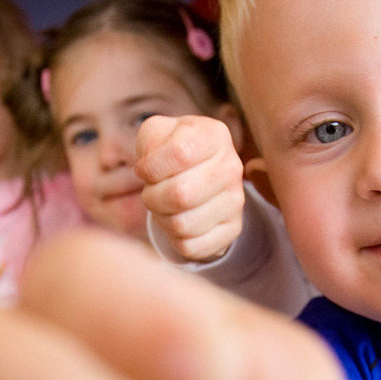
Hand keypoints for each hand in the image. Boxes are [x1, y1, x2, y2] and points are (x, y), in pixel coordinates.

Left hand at [136, 115, 246, 262]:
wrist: (198, 174)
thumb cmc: (170, 152)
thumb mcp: (157, 133)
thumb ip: (149, 139)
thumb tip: (150, 168)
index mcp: (213, 135)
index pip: (179, 153)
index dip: (150, 167)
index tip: (144, 170)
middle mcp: (231, 166)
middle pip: (179, 194)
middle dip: (151, 197)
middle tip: (151, 192)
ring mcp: (236, 200)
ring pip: (182, 224)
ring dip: (161, 218)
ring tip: (164, 206)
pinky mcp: (233, 229)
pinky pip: (191, 246)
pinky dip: (174, 239)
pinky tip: (178, 220)